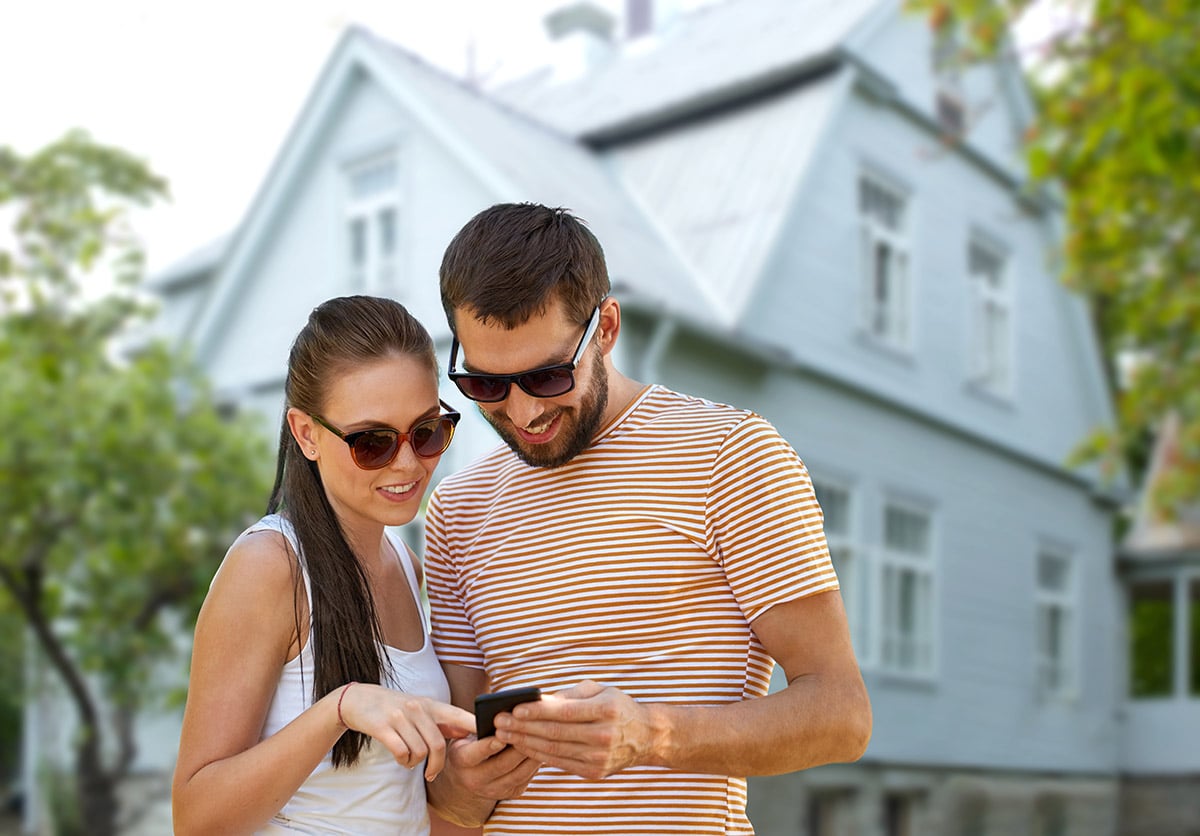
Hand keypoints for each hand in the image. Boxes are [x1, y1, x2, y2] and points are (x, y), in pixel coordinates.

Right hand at [337, 684, 475, 780]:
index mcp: (432, 705)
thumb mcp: (422, 708)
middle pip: (439, 745)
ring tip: (409, 760)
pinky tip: (401, 759)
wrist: (359, 699)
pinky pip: (401, 752)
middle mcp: (419, 708)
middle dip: (437, 766)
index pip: (460, 716)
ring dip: (416, 763)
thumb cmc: (395, 707)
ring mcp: (401, 717)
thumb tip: (470, 731)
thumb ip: (444, 721)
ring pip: (420, 751)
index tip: (493, 737)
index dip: (476, 727)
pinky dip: (403, 761)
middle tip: (432, 775)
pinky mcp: (383, 727)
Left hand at [496, 680, 657, 779]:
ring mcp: (599, 757)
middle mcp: (604, 735)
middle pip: (554, 733)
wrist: (646, 736)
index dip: (536, 711)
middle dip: (523, 727)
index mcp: (606, 709)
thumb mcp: (599, 690)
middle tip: (499, 722)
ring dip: (525, 742)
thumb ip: (569, 695)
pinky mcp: (594, 772)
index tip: (513, 708)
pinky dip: (538, 755)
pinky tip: (522, 746)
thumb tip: (537, 700)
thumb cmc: (617, 706)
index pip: (564, 712)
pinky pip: (559, 763)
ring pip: (553, 750)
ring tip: (504, 734)